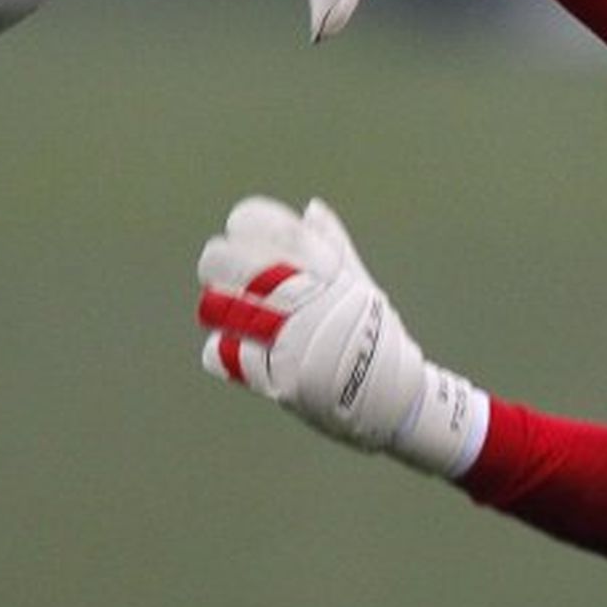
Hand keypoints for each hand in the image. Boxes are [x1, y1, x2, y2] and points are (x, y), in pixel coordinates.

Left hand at [196, 196, 486, 475]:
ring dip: (215, 302)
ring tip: (218, 304)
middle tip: (217, 266)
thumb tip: (313, 208)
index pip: (274, 231)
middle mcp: (307, 302)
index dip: (247, 223)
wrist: (392, 399)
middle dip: (217, 261)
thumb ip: (332, 245)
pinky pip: (226, 354)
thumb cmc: (377, 337)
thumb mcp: (360, 286)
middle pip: (234, 265)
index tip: (239, 229)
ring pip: (223, 307)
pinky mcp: (278, 378)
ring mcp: (290, 341)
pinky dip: (222, 345)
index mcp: (327, 275)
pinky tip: (228, 341)